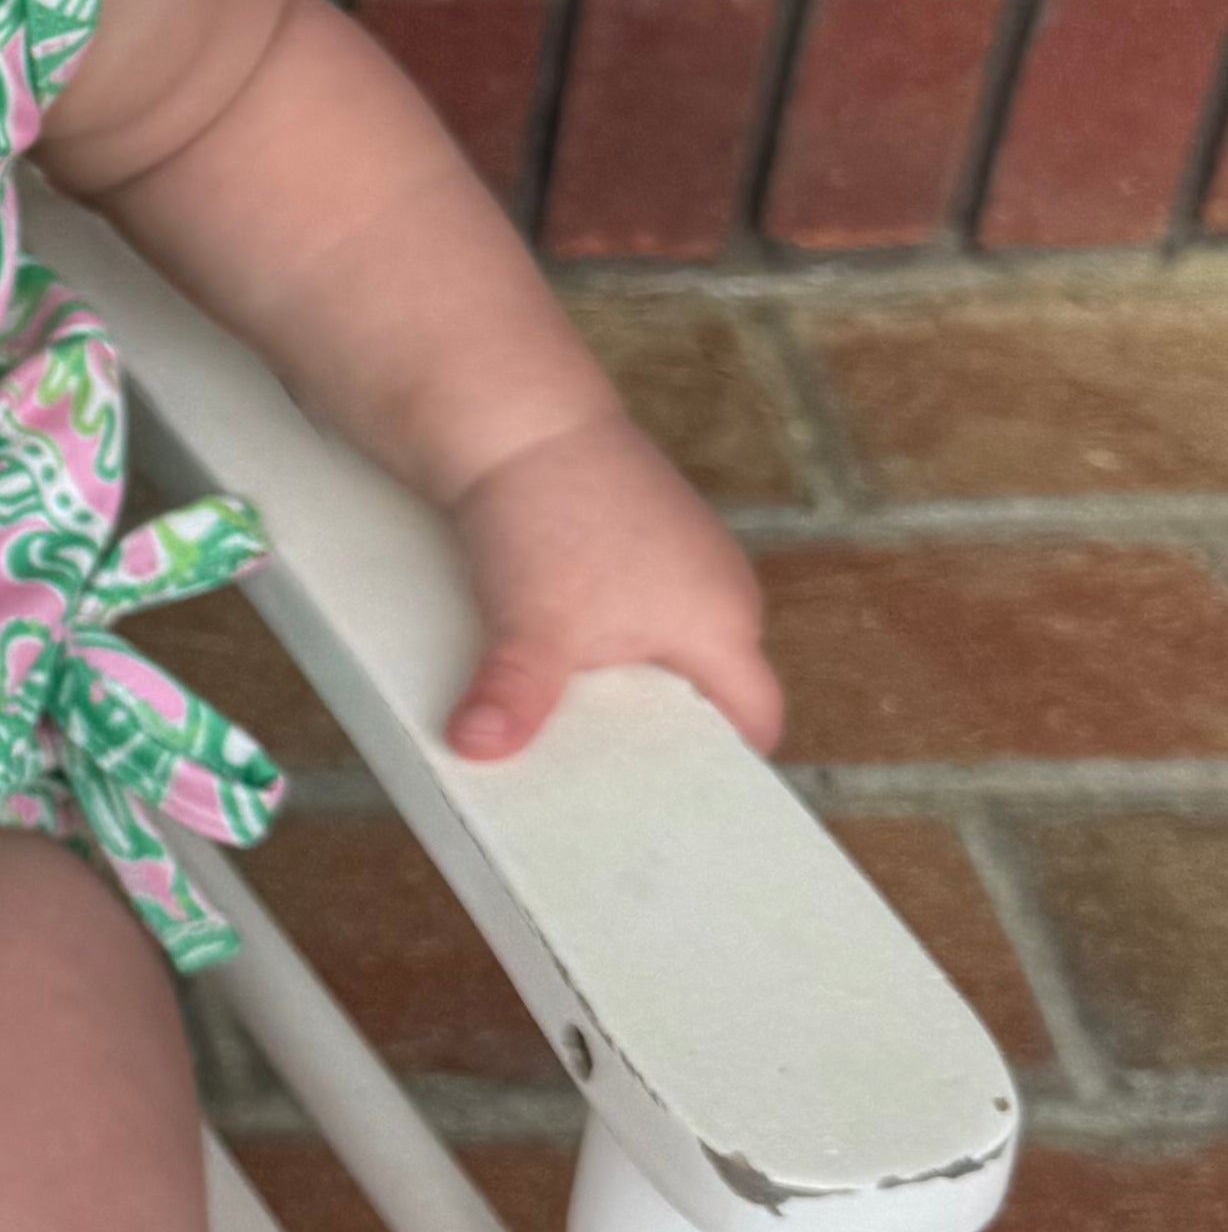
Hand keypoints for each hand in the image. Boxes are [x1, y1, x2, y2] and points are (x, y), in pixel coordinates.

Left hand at [446, 410, 779, 764]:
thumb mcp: (533, 623)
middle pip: (711, 693)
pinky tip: (558, 666)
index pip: (753, 724)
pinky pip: (640, 613)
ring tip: (576, 737)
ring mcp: (684, 559)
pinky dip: (608, 643)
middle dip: (666, 738)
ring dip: (630, 688)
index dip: (724, 772)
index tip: (673, 812)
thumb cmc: (546, 517)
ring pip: (670, 651)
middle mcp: (721, 590)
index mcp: (724, 624)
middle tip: (612, 789)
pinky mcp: (641, 538)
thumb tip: (477, 751)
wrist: (516, 419)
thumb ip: (515, 695)